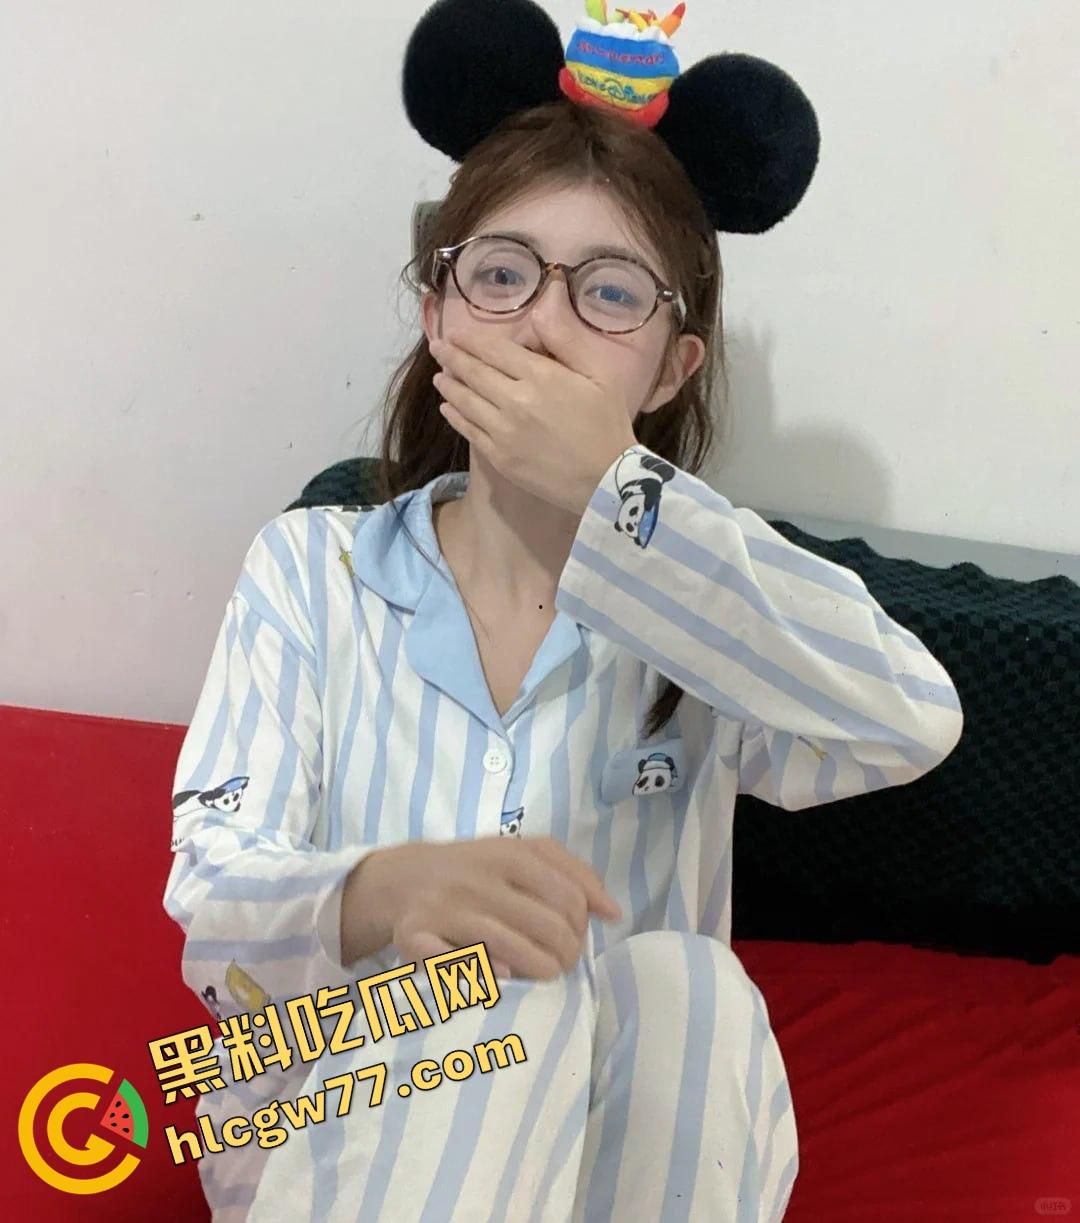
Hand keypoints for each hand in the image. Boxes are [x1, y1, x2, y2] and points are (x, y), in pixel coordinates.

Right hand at [343, 835, 622, 980]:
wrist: (401, 876)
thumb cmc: (478, 869)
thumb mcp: (525, 854)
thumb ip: (574, 874)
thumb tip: (614, 913)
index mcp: (509, 854)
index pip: (568, 898)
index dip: (581, 926)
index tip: (574, 936)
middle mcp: (479, 877)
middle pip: (546, 927)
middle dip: (566, 953)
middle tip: (562, 961)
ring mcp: (446, 907)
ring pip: (509, 947)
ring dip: (538, 969)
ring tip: (544, 972)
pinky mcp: (415, 935)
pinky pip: (452, 963)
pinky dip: (481, 973)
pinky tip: (499, 975)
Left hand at [429, 315, 637, 516]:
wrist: (607, 480)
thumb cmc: (608, 423)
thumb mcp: (600, 374)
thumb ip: (567, 341)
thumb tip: (539, 311)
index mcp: (541, 376)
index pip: (494, 351)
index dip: (470, 340)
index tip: (454, 333)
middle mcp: (516, 400)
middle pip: (474, 373)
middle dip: (451, 357)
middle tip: (437, 347)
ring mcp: (504, 431)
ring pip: (465, 401)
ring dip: (448, 385)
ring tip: (439, 376)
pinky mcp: (500, 457)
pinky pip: (469, 430)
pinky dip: (454, 415)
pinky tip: (447, 407)